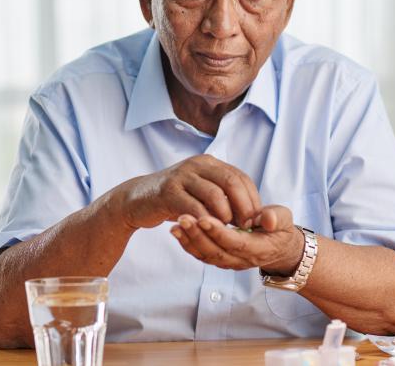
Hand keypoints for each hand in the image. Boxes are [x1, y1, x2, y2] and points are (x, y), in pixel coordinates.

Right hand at [118, 154, 260, 229]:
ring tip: (226, 229)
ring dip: (226, 215)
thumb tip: (253, 215)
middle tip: (246, 227)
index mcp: (209, 163)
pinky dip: (205, 221)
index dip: (252, 199)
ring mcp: (182, 176)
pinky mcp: (168, 191)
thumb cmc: (176, 200)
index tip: (256, 220)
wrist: (138, 199)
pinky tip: (208, 231)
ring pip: (215, 194)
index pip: (241, 177)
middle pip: (231, 181)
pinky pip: (193, 206)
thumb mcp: (201, 192)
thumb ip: (223, 197)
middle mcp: (197, 164)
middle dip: (244, 207)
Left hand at [169, 205, 304, 274]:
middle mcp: (241, 259)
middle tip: (183, 218)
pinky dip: (187, 244)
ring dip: (189, 240)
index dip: (218, 232)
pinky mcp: (220, 259)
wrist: (278, 247)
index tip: (203, 217)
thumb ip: (276, 218)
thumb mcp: (284, 220)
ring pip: (206, 255)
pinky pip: (201, 255)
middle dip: (198, 235)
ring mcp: (229, 262)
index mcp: (258, 248)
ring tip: (175, 224)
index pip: (235, 242)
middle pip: (216, 251)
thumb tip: (266, 218)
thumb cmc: (280, 229)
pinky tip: (176, 230)